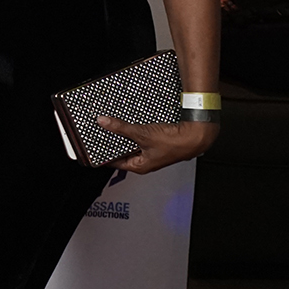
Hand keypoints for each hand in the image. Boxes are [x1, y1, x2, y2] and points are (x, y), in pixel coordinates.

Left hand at [97, 116, 219, 173]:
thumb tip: (103, 122)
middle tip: (99, 133)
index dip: (102, 155)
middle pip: (123, 152)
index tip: (91, 148)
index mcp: (140, 166)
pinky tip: (129, 122)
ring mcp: (152, 151)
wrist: (198, 135)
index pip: (114, 163)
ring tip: (111, 125)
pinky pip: (141, 136)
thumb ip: (121, 128)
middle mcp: (146, 161)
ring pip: (132, 143)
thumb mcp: (142, 134)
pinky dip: (134, 130)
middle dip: (112, 142)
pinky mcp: (158, 142)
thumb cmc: (175, 142)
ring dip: (123, 135)